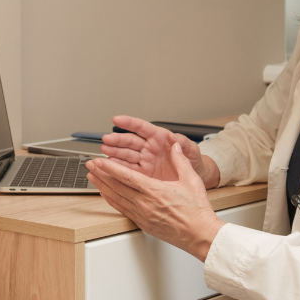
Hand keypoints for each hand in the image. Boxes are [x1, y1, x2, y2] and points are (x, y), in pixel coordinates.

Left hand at [85, 142, 223, 261]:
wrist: (199, 235)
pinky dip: (111, 201)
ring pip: (116, 198)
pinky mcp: (142, 223)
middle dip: (100, 174)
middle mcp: (144, 203)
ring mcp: (142, 215)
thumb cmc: (197, 211)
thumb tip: (175, 146)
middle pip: (116, 186)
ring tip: (92, 178)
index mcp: (154, 191)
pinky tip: (105, 195)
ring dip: (102, 186)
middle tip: (89, 165)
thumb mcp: (191, 180)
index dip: (109, 168)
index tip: (98, 161)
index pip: (126, 176)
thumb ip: (180, 161)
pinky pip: (122, 210)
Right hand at [102, 116, 218, 188]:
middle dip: (117, 140)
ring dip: (113, 153)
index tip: (117, 120)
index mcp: (159, 138)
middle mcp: (148, 148)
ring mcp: (143, 161)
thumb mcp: (192, 151)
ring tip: (104, 153)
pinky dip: (117, 169)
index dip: (129, 123)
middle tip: (107, 140)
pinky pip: (127, 170)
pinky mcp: (141, 175)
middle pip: (129, 142)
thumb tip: (174, 137)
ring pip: (125, 155)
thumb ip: (183, 143)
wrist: (194, 180)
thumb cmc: (193, 162)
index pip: (142, 128)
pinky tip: (109, 167)